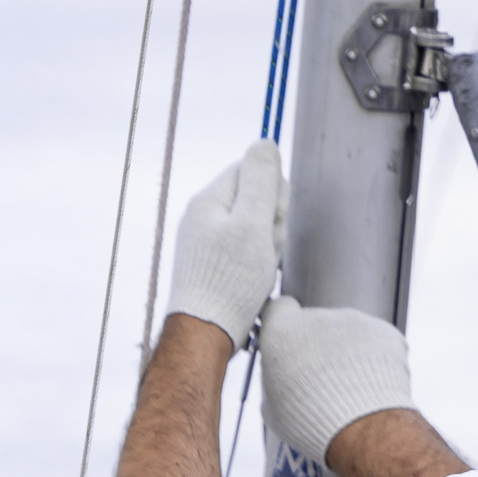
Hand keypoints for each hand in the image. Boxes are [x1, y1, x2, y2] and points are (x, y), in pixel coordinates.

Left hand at [166, 141, 286, 343]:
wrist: (204, 334)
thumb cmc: (228, 282)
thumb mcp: (252, 223)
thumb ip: (261, 180)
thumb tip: (265, 142)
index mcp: (209, 199)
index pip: (252, 169)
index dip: (274, 192)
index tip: (272, 221)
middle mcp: (203, 217)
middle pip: (255, 199)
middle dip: (271, 223)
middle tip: (265, 251)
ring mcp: (205, 242)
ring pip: (254, 229)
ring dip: (266, 248)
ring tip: (258, 272)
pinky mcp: (211, 266)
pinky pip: (244, 253)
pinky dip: (255, 266)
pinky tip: (252, 284)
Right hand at [258, 295, 414, 466]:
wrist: (361, 429)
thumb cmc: (313, 422)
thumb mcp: (273, 407)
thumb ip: (274, 378)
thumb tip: (282, 377)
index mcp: (283, 330)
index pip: (280, 309)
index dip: (285, 326)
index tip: (290, 342)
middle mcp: (318, 318)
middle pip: (317, 324)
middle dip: (319, 345)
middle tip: (324, 380)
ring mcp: (355, 321)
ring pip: (349, 333)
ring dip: (348, 353)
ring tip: (351, 388)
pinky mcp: (385, 332)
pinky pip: (377, 342)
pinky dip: (375, 360)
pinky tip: (371, 385)